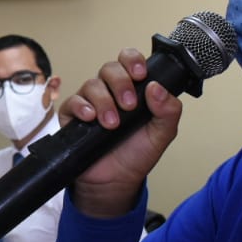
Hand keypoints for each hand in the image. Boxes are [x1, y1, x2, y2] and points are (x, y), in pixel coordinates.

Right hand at [59, 48, 183, 216]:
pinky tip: (91, 118)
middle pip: (109, 68)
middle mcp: (110, 91)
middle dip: (120, 83)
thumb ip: (168, 110)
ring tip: (112, 124)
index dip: (133, 61)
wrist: (116, 181)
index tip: (141, 75)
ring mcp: (90, 102)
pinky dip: (82, 107)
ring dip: (104, 102)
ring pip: (92, 84)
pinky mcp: (72, 116)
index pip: (129, 60)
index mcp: (132, 89)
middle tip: (129, 105)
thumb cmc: (137, 154)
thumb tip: (157, 87)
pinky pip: (72, 101)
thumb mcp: (162, 133)